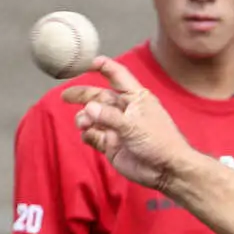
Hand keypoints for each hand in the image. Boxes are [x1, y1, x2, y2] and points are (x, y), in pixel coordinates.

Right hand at [62, 57, 193, 190]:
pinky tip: (87, 135)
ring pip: (93, 117)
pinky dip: (87, 134)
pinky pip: (93, 136)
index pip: (118, 75)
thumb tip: (88, 108)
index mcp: (136, 98)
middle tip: (65, 96)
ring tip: (84, 124)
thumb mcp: (134, 125)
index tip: (86, 62)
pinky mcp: (112, 145)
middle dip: (82, 95)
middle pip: (99, 96)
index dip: (103, 66)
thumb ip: (109, 116)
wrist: (167, 171)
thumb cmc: (159, 142)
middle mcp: (125, 110)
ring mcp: (117, 128)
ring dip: (84, 118)